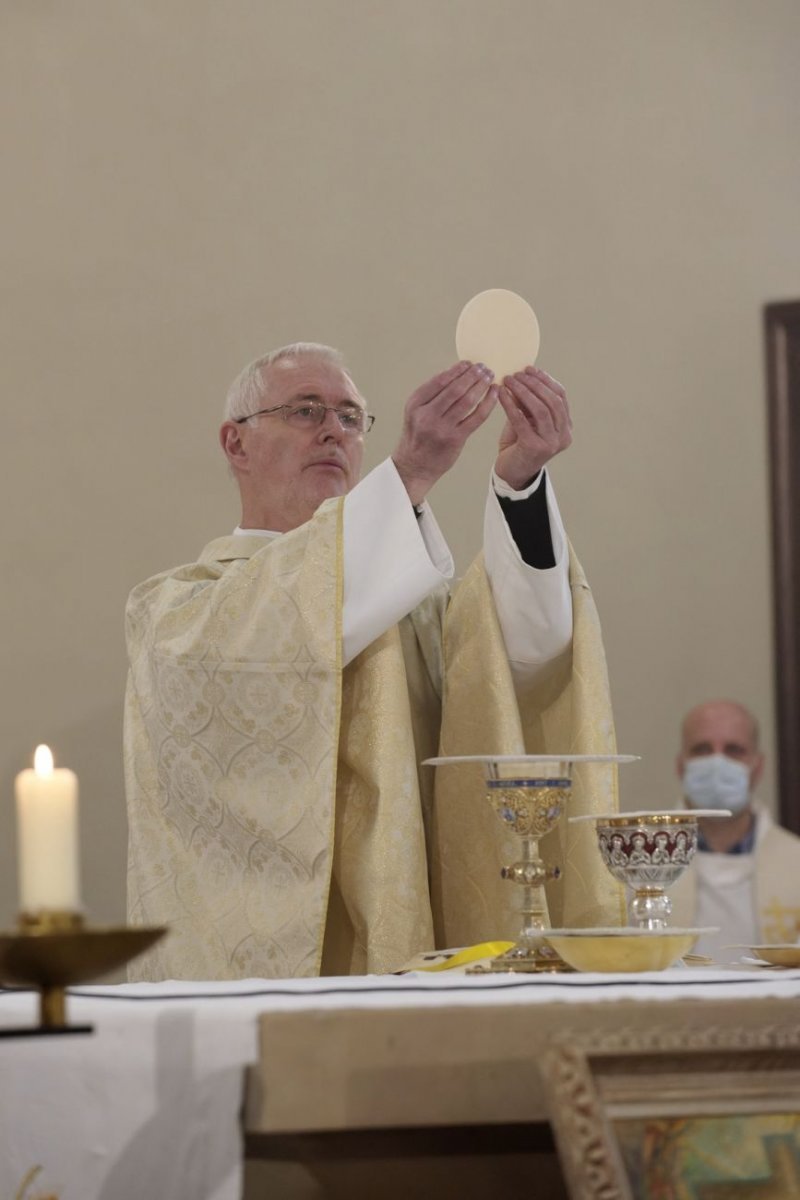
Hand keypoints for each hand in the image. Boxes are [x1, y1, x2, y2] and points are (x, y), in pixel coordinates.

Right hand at [392, 362, 497, 504]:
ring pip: (467, 400)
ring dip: (481, 386)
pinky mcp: (455, 439)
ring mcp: (442, 428)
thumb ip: (432, 396)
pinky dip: (487, 403)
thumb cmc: (418, 436)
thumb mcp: (416, 413)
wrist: (414, 466)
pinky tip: (494, 394)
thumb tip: (457, 374)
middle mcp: (427, 415)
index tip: (468, 363)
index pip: (439, 381)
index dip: (456, 370)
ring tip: (489, 377)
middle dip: (472, 375)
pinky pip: (476, 417)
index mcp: (415, 404)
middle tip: (483, 367)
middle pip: (455, 389)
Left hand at [494, 367, 571, 488]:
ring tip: (508, 380)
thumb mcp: (527, 420)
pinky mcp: (534, 448)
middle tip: (517, 373)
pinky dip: (511, 405)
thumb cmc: (519, 444)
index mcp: (565, 427)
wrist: (511, 473)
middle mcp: (563, 436)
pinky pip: (522, 420)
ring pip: (541, 409)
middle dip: (534, 384)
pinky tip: (501, 394)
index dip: (545, 380)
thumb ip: (528, 402)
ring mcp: (551, 443)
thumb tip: (520, 375)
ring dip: (523, 391)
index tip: (529, 368)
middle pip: (553, 401)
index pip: (560, 396)